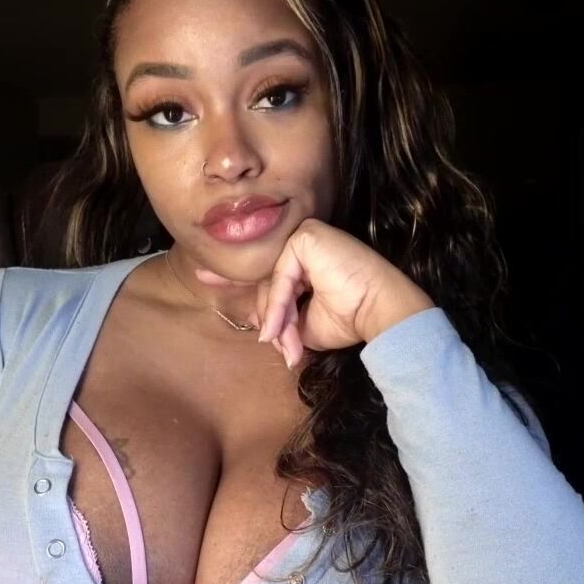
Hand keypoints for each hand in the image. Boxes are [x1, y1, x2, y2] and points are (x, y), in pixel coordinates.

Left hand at [195, 218, 434, 367]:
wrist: (379, 312)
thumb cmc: (350, 318)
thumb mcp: (304, 324)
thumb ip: (280, 318)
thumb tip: (262, 330)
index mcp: (303, 260)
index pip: (264, 271)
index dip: (232, 277)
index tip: (203, 277)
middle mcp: (303, 244)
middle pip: (266, 282)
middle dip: (272, 319)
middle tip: (282, 346)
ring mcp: (305, 236)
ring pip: (272, 282)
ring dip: (278, 318)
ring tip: (288, 343)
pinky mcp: (307, 236)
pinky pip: (281, 276)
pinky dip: (279, 304)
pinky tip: (279, 326)